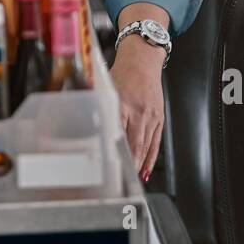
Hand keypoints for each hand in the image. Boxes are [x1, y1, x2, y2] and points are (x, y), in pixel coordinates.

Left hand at [110, 34, 165, 181]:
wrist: (143, 60)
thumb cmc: (122, 73)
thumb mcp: (105, 88)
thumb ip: (97, 107)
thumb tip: (84, 124)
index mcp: (122, 104)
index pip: (117, 133)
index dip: (113, 152)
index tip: (108, 167)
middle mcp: (138, 112)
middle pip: (134, 144)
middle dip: (128, 165)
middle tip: (121, 182)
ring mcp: (151, 116)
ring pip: (146, 147)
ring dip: (139, 165)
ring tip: (132, 180)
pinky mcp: (159, 118)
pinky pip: (156, 143)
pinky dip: (151, 158)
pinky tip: (145, 170)